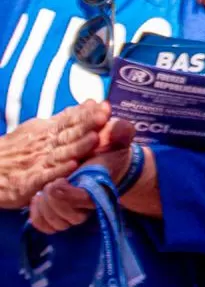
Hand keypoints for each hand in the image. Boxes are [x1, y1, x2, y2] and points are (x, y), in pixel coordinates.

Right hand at [0, 100, 115, 208]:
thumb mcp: (39, 129)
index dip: (87, 114)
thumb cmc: (17, 150)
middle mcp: (44, 146)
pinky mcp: (29, 182)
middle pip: (68, 134)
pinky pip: (46, 176)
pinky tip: (72, 166)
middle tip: (103, 116)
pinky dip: (58, 171)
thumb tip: (88, 103)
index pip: (70, 121)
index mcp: (48, 132)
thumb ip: (64, 119)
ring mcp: (37, 164)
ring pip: (60, 154)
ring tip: (94, 138)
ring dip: (77, 146)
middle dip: (86, 126)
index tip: (104, 106)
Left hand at [28, 119, 135, 234]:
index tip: (58, 183)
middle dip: (54, 203)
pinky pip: (48, 225)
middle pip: (68, 216)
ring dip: (46, 210)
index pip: (84, 199)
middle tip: (47, 188)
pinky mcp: (64, 212)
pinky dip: (39, 218)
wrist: (112, 161)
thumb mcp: (119, 137)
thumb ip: (121, 132)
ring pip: (57, 222)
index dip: (69, 195)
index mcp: (100, 185)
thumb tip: (120, 127)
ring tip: (40, 195)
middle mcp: (88, 202)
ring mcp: (77, 209)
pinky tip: (36, 202)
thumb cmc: (112, 148)